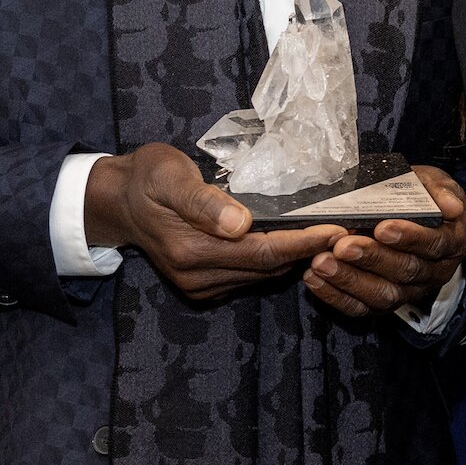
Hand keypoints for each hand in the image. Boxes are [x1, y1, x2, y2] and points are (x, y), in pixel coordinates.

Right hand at [85, 143, 342, 301]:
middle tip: (348, 234)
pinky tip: (296, 246)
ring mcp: (199, 286)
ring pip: (261, 277)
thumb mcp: (169, 176)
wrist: (117, 201)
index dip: (302, 244)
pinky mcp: (202, 288)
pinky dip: (275, 264)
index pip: (261, 252)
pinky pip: (249, 279)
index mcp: (189, 249)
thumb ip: (203, 201)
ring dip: (296, 260)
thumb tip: (240, 223)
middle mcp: (196, 276)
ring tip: (330, 239)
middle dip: (308, 253)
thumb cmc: (147, 178)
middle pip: (267, 269)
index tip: (337, 231)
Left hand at [301, 165, 465, 318]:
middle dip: (373, 259)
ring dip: (350, 279)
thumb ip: (442, 190)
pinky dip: (336, 296)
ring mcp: (410, 291)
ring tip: (322, 263)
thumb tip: (452, 207)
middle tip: (343, 246)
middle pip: (406, 271)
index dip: (410, 238)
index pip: (435, 244)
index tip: (383, 227)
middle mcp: (436, 272)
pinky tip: (314, 279)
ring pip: (384, 294)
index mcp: (454, 242)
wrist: (414, 216)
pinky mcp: (385, 303)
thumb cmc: (422, 196)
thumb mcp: (435, 183)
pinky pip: (363, 308)